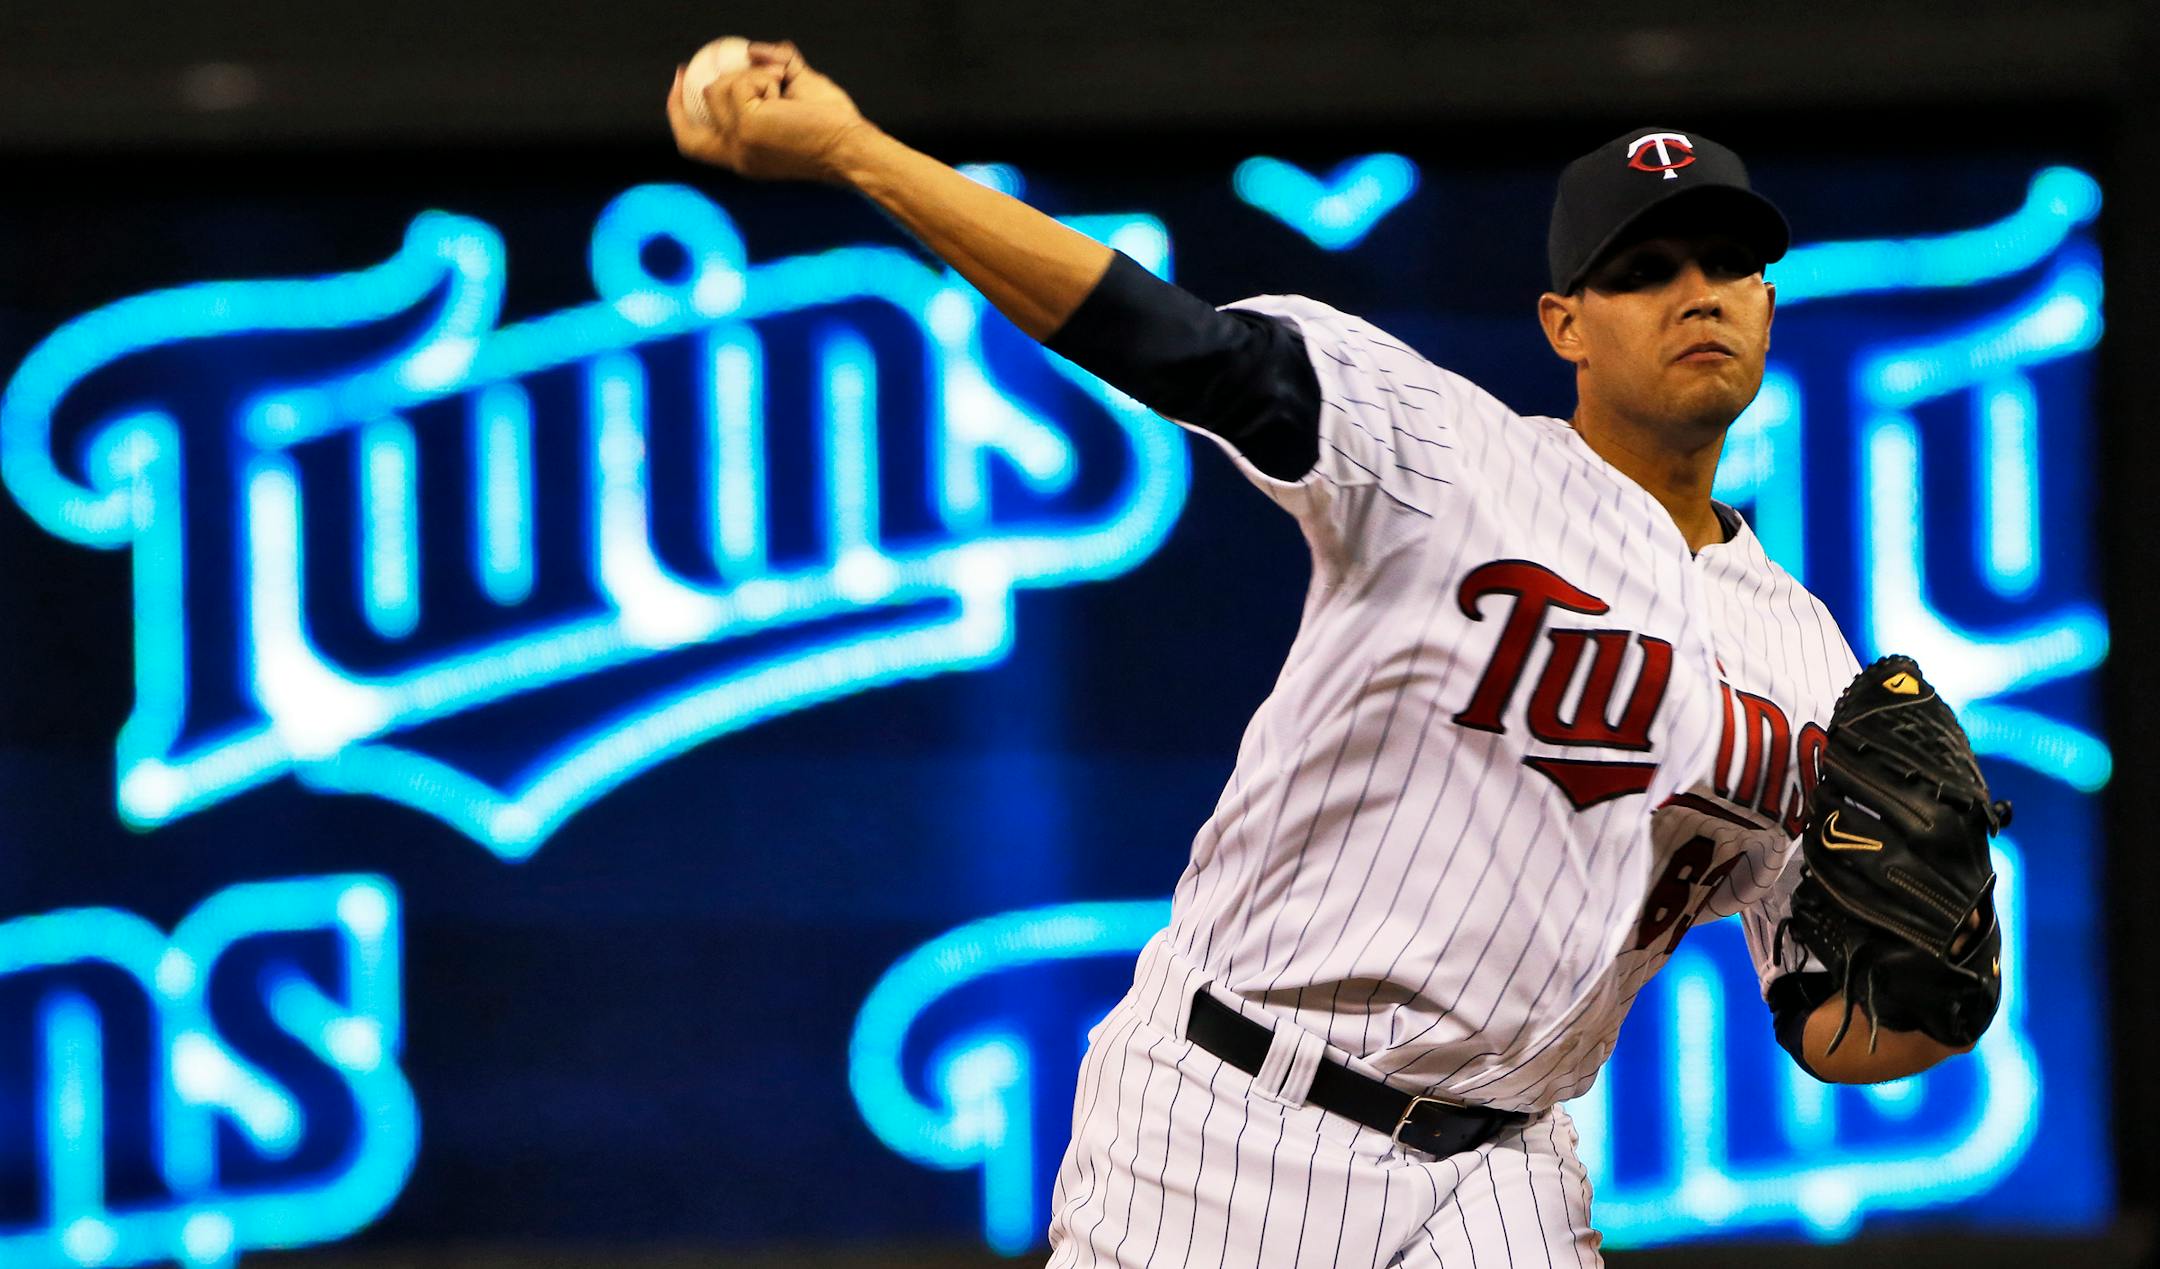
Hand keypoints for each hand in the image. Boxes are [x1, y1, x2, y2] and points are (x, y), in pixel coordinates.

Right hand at [666, 40, 871, 184]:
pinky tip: (784, 87)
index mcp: (743, 157)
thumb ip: (775, 71)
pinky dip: (765, 76)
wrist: (852, 148)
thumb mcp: (797, 95)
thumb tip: (752, 51)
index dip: (677, 111)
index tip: (680, 81)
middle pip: (702, 105)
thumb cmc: (833, 127)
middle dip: (710, 80)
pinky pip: (741, 82)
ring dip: (752, 75)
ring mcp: (738, 141)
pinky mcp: (748, 125)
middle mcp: (735, 155)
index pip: (692, 143)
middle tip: (711, 62)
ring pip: (720, 87)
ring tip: (783, 84)